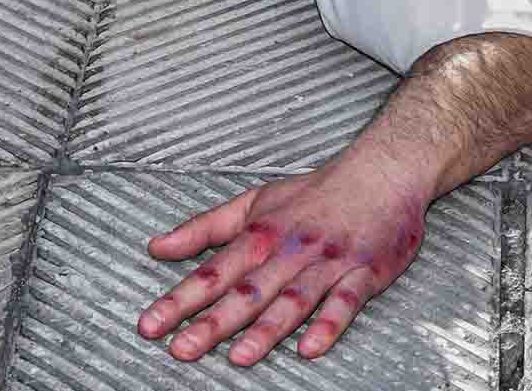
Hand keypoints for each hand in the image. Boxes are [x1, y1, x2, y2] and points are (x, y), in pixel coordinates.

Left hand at [138, 155, 427, 365]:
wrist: (380, 173)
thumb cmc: (315, 193)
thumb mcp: (253, 202)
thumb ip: (204, 228)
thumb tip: (157, 246)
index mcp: (261, 233)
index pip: (213, 271)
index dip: (179, 298)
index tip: (151, 324)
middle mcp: (290, 250)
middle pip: (246, 291)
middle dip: (212, 322)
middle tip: (181, 349)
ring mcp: (326, 264)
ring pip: (291, 300)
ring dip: (265, 330)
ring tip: (238, 357)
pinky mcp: (363, 274)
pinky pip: (345, 303)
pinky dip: (328, 325)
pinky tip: (310, 348)